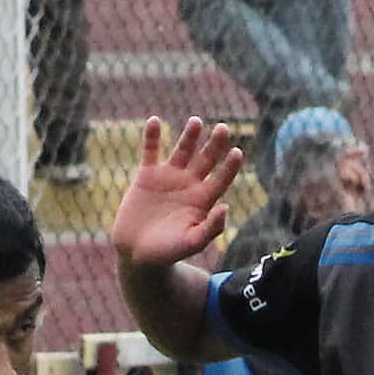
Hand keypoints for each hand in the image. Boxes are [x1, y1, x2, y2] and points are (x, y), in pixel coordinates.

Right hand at [110, 116, 246, 272]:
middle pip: (206, 159)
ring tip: (196, 122)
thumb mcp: (191, 243)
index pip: (221, 178)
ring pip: (182, 150)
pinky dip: (152, 136)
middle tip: (223, 129)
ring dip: (189, 136)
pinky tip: (154, 120)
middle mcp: (189, 184)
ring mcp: (168, 177)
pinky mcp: (147, 175)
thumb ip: (210, 228)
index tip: (237, 152)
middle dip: (214, 144)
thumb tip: (225, 207)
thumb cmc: (167, 253)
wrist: (136, 253)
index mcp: (203, 199)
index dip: (230, 166)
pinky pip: (150, 151)